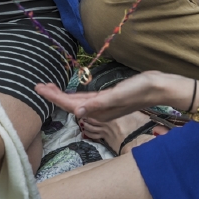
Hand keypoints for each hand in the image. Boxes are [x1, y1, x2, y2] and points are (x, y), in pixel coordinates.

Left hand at [35, 71, 193, 120]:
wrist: (158, 87)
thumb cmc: (140, 90)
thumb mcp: (119, 95)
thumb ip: (99, 104)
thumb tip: (78, 112)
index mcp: (99, 110)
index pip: (71, 105)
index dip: (54, 98)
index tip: (39, 88)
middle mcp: (99, 110)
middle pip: (72, 104)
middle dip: (55, 96)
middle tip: (39, 86)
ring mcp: (104, 105)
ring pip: (78, 101)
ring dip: (63, 96)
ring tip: (50, 87)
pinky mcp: (109, 98)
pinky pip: (87, 98)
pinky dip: (76, 95)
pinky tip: (72, 92)